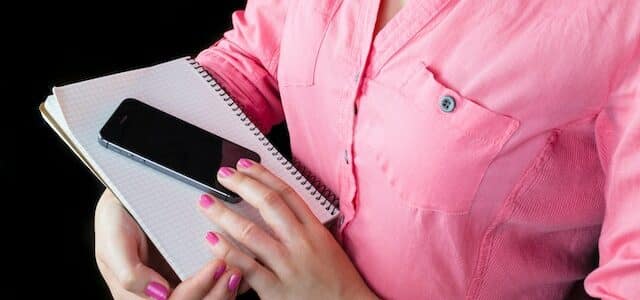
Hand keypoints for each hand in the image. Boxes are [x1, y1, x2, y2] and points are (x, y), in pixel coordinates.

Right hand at [95, 190, 242, 298]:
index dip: (197, 289)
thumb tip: (159, 294)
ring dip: (228, 289)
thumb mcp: (113, 241)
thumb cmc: (117, 218)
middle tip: (235, 270)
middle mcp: (162, 294)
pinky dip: (233, 281)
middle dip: (218, 292)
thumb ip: (129, 272)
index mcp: (139, 296)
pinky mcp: (195, 274)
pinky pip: (216, 286)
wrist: (128, 194)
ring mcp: (180, 284)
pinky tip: (243, 266)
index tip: (217, 264)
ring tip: (240, 269)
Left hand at [197, 159, 376, 299]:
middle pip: (268, 204)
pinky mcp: (276, 290)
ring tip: (207, 203)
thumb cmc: (340, 282)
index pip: (286, 193)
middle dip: (243, 185)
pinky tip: (211, 240)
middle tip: (223, 175)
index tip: (245, 165)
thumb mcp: (328, 245)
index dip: (263, 175)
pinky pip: (247, 266)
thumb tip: (282, 208)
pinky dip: (227, 252)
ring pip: (251, 232)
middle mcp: (301, 244)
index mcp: (315, 230)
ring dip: (225, 214)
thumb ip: (305, 227)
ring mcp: (288, 266)